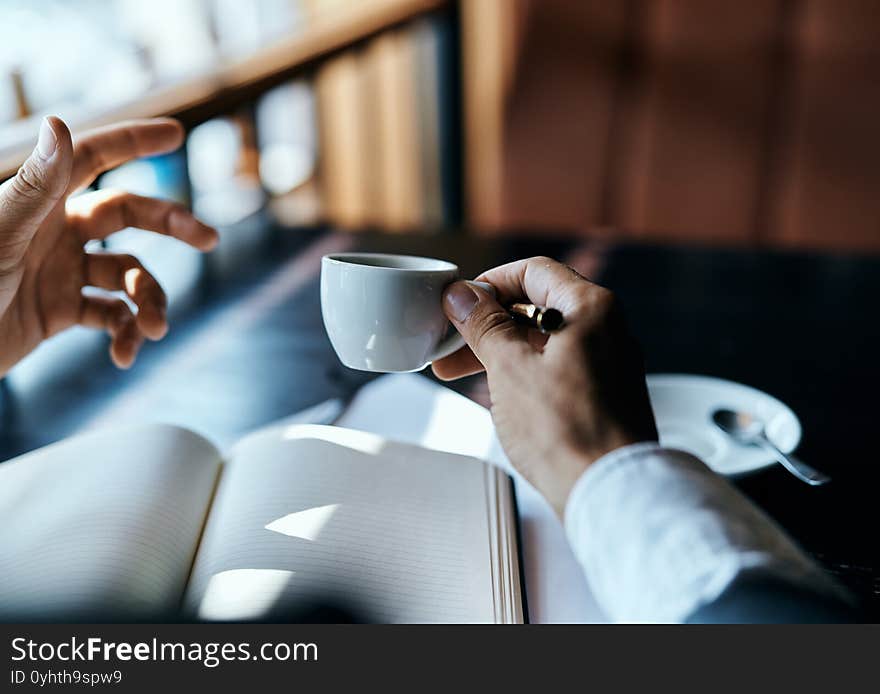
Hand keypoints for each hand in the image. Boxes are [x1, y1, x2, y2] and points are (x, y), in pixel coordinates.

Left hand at [0, 116, 217, 375]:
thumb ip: (34, 185)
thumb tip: (63, 124)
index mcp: (38, 202)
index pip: (91, 158)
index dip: (132, 141)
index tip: (176, 133)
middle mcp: (54, 231)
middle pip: (127, 214)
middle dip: (171, 225)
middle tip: (210, 239)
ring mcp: (60, 272)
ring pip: (127, 273)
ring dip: (150, 300)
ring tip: (154, 328)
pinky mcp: (60, 312)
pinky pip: (110, 317)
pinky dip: (125, 334)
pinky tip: (123, 355)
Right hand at [433, 257, 656, 516]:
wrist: (607, 492)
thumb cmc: (566, 430)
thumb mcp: (510, 368)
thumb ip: (484, 325)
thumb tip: (462, 295)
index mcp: (590, 308)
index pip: (533, 271)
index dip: (489, 283)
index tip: (460, 304)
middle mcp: (607, 328)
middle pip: (536, 306)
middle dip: (486, 323)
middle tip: (449, 343)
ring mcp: (607, 363)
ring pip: (543, 340)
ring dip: (498, 351)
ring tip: (455, 373)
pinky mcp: (603, 394)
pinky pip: (555, 367)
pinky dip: (522, 372)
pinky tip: (493, 391)